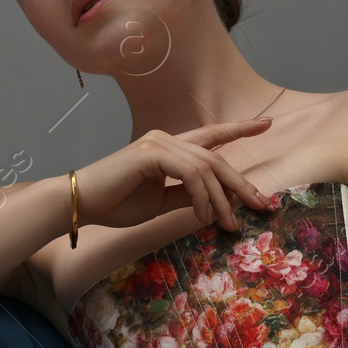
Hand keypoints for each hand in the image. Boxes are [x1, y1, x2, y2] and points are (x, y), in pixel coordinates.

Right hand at [72, 118, 273, 231]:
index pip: (211, 135)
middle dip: (242, 183)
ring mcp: (159, 142)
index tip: (266, 123)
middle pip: (217, 157)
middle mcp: (166, 138)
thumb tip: (214, 203)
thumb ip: (187, 196)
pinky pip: (191, 173)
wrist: (81, 203)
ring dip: (222, 200)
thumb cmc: (116, 203)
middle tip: (261, 204)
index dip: (239, 128)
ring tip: (228, 223)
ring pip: (208, 167)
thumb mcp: (161, 202)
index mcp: (169, 147)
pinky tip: (202, 216)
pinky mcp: (151, 152)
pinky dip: (202, 197)